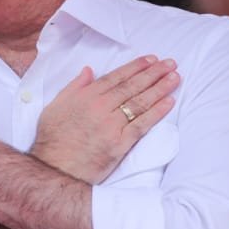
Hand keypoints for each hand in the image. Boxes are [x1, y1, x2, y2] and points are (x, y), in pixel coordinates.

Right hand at [31, 56, 177, 182]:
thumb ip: (74, 86)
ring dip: (160, 88)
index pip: (117, 77)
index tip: (151, 60)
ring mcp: (111, 125)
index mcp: (87, 96)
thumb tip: (88, 70)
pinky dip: (157, 112)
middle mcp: (101, 107)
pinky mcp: (119, 143)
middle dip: (154, 73)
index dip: (136, 67)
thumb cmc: (53, 139)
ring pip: (140, 102)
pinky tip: (169, 102)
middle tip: (170, 64)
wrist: (54, 168)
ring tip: (175, 78)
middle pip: (132, 86)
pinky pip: (142, 125)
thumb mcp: (55, 106)